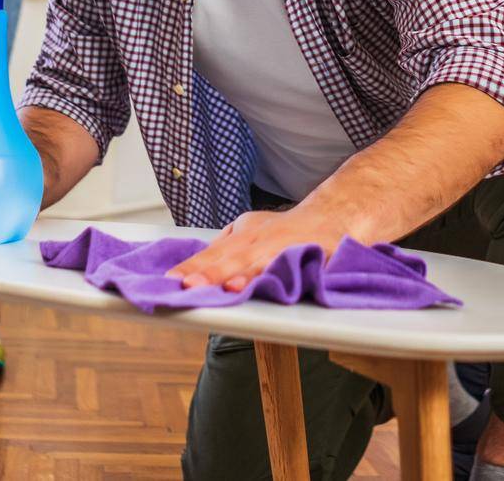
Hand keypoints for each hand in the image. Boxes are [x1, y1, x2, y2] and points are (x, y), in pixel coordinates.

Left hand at [165, 207, 354, 292]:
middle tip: (185, 286)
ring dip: (234, 276)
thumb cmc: (288, 230)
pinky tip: (257, 284)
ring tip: (217, 288)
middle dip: (206, 273)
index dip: (191, 267)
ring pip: (252, 263)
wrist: (333, 215)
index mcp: (242, 235)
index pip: (211, 252)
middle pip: (227, 257)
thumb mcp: (252, 230)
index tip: (169, 281)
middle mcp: (257, 239)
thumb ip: (227, 248)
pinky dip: (269, 275)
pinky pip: (283, 267)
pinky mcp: (302, 253)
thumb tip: (195, 269)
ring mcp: (279, 246)